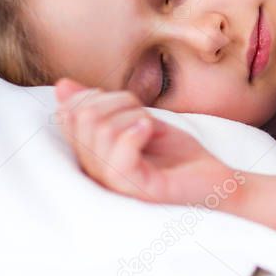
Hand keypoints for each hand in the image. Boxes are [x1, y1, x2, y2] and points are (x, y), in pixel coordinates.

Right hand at [54, 77, 231, 205]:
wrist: (214, 180)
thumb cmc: (177, 154)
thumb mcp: (137, 121)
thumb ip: (100, 107)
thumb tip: (61, 85)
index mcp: (91, 157)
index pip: (68, 116)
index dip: (95, 96)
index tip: (126, 103)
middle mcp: (96, 174)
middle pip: (83, 119)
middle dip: (116, 102)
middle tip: (142, 114)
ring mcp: (115, 185)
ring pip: (101, 130)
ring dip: (132, 115)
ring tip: (149, 125)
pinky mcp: (138, 190)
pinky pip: (120, 154)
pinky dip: (136, 130)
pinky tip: (151, 130)